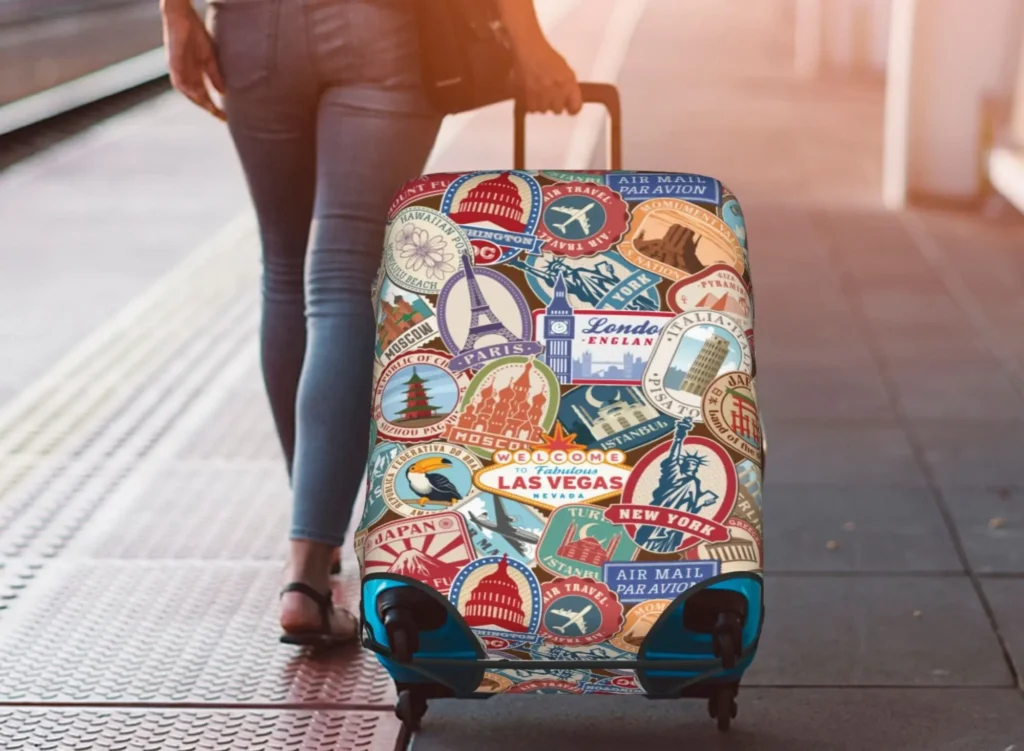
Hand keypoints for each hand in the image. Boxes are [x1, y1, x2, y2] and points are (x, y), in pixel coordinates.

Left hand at [162, 2, 225, 119]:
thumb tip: (223, 93)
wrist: (182, 17)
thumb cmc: (195, 35)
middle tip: (221, 117)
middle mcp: (185, 75)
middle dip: (208, 107)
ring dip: (199, 101)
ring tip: (211, 109)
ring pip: (188, 92)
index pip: (204, 95)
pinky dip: (188, 89)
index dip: (214, 106)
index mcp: (194, 74)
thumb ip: (215, 75)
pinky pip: (179, 80)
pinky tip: (197, 95)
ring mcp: (178, 70)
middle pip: (196, 97)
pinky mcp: (173, 63)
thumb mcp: (209, 58)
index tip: (225, 117)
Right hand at [514, 40, 582, 114]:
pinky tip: (530, 93)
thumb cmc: (545, 56)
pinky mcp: (528, 97)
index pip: (575, 107)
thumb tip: (569, 101)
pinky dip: (530, 103)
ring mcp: (542, 95)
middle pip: (557, 111)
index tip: (569, 110)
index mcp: (569, 83)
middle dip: (554, 104)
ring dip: (541, 104)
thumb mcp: (564, 69)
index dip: (572, 109)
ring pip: (543, 110)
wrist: (528, 49)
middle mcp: (557, 91)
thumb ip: (569, 87)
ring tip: (538, 92)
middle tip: (548, 95)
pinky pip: (531, 109)